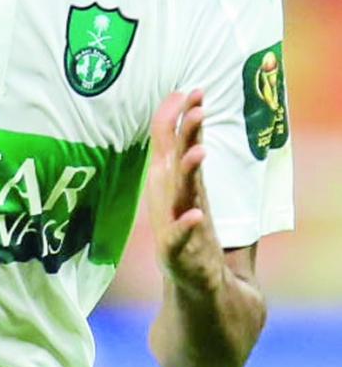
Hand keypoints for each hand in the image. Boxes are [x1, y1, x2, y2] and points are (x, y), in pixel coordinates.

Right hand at [147, 90, 222, 294]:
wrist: (190, 276)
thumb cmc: (185, 220)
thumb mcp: (185, 179)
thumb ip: (185, 144)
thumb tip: (189, 106)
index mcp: (168, 176)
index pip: (169, 138)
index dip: (178, 114)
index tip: (192, 90)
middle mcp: (167, 193)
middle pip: (174, 157)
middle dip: (185, 132)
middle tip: (197, 107)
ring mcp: (170, 219)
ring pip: (179, 190)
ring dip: (187, 170)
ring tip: (200, 151)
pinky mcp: (175, 249)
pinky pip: (178, 235)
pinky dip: (184, 226)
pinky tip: (193, 216)